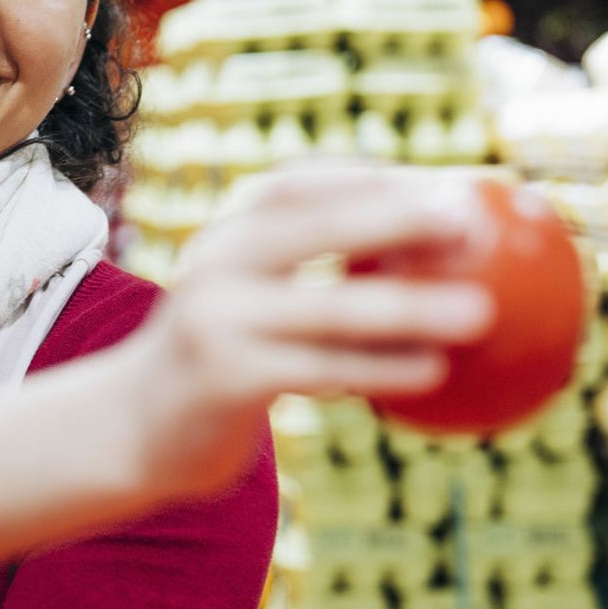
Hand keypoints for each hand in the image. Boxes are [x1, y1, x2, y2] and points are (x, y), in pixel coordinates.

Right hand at [126, 162, 495, 494]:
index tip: (440, 183)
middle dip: (396, 217)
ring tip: (478, 311)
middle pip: (314, 227)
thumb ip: (305, 278)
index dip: (369, 177)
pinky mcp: (226, 378)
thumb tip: (427, 264)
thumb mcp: (246, 303)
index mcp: (225, 235)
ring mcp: (217, 321)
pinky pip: (320, 370)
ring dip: (411, 307)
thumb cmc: (218, 361)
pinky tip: (431, 372)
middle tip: (468, 222)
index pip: (296, 183)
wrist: (129, 431)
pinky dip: (381, 370)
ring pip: (328, 307)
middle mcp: (216, 264)